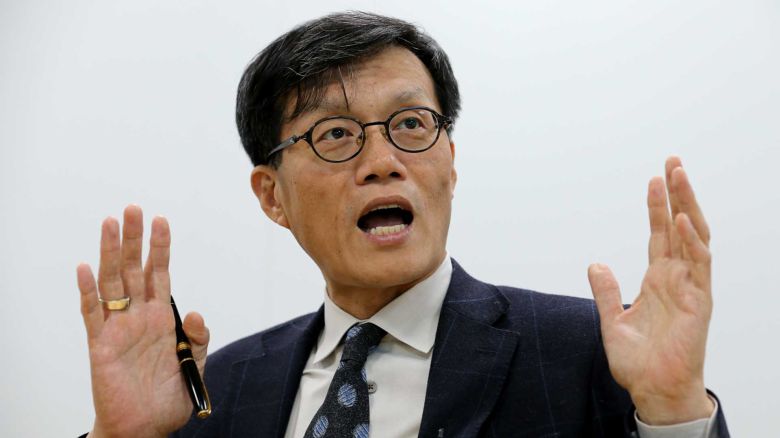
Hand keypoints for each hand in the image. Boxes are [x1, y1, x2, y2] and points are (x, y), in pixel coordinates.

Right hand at [77, 205, 209, 437]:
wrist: (146, 428)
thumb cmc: (167, 398)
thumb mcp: (195, 364)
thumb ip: (198, 338)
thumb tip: (195, 313)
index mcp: (161, 318)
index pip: (160, 273)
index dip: (161, 248)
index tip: (162, 220)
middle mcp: (138, 316)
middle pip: (134, 269)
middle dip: (134, 239)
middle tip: (133, 208)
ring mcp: (118, 328)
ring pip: (112, 282)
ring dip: (111, 253)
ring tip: (110, 224)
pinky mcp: (101, 346)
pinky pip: (92, 314)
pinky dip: (87, 291)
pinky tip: (85, 268)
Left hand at [588, 157, 713, 424]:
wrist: (652, 390)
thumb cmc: (639, 361)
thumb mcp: (612, 320)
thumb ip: (606, 291)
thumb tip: (595, 263)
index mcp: (659, 279)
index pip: (661, 233)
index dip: (658, 205)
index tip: (655, 178)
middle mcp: (678, 278)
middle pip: (681, 226)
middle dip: (678, 193)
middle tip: (672, 161)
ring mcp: (691, 288)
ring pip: (694, 237)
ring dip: (686, 205)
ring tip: (678, 174)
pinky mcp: (699, 303)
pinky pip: (698, 266)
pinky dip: (691, 241)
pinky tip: (682, 219)